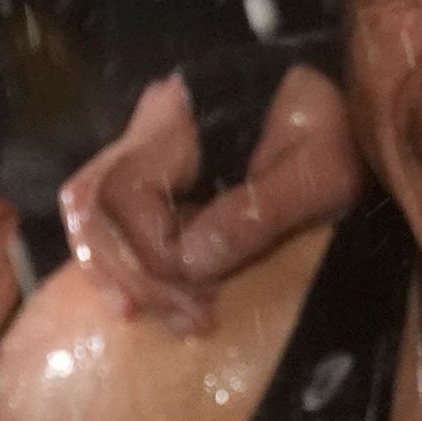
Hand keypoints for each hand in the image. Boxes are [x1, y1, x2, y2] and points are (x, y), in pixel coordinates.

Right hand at [58, 64, 355, 334]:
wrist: (333, 104)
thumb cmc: (334, 130)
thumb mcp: (320, 171)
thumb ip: (260, 213)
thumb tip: (190, 263)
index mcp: (183, 116)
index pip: (130, 193)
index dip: (155, 253)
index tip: (202, 291)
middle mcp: (148, 124)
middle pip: (96, 205)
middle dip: (134, 272)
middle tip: (190, 317)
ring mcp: (142, 145)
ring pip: (87, 208)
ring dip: (114, 269)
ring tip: (154, 315)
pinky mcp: (148, 168)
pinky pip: (102, 214)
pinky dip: (111, 258)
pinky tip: (135, 298)